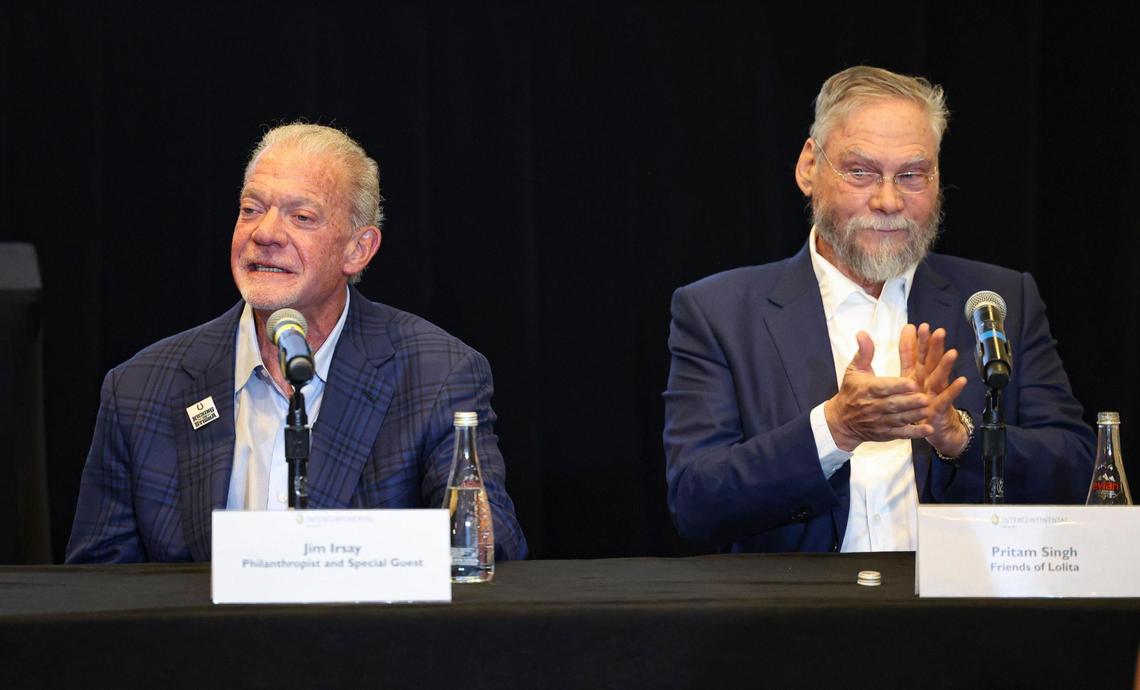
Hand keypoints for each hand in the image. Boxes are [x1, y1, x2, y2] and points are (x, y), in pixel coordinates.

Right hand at [824, 331, 933, 451]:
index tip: (911, 383)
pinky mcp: (885, 433)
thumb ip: (864, 352)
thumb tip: (863, 333)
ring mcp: (880, 422)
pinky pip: (901, 434)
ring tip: (929, 410)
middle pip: (893, 405)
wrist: (841, 421)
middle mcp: (873, 407)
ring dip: (914, 415)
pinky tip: (928, 429)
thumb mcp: (854, 370)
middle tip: (924, 397)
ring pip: (899, 419)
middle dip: (909, 402)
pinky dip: (914, 432)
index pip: (883, 387)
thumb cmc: (850, 391)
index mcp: (867, 389)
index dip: (897, 386)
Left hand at [900, 323, 969, 455]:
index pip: (914, 354)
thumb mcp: (908, 377)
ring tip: (952, 353)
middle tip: (938, 332)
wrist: (934, 427)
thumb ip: (908, 354)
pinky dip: (954, 390)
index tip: (916, 326)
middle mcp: (926, 381)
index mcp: (915, 373)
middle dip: (934, 347)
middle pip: (930, 361)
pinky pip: (947, 399)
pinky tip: (962, 380)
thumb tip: (906, 330)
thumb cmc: (919, 401)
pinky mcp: (939, 409)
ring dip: (946, 366)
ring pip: (940, 377)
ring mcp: (934, 394)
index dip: (915, 342)